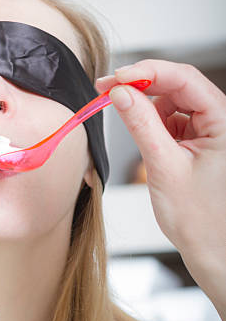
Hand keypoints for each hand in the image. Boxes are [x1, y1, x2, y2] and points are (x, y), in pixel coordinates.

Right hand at [96, 59, 225, 320]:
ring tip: (120, 114)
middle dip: (141, 85)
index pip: (185, 79)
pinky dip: (150, 122)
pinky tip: (138, 130)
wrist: (210, 248)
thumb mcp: (163, 165)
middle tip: (107, 89)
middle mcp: (220, 121)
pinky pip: (170, 120)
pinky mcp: (195, 142)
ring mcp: (208, 131)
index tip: (117, 77)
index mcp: (224, 122)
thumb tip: (120, 94)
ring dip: (144, 105)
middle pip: (178, 86)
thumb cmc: (199, 218)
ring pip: (171, 102)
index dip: (148, 73)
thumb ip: (141, 124)